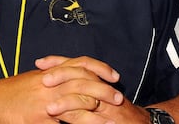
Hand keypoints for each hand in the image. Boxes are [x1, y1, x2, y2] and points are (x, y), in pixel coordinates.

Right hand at [0, 55, 123, 122]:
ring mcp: (45, 102)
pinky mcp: (39, 120)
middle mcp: (49, 84)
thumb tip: (71, 78)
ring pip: (77, 104)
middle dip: (104, 90)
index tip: (114, 76)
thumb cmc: (10, 92)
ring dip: (96, 113)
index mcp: (50, 73)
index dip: (100, 68)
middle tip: (118, 98)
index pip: (80, 64)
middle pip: (83, 83)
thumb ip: (52, 78)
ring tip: (110, 120)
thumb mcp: (33, 80)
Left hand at [35, 55, 151, 123]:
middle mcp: (100, 86)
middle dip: (60, 76)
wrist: (138, 123)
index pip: (75, 64)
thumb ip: (79, 89)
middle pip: (80, 74)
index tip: (39, 62)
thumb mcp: (96, 94)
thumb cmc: (114, 110)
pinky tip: (65, 121)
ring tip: (50, 109)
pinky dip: (78, 119)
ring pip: (85, 96)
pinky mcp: (107, 119)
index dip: (57, 62)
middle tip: (43, 80)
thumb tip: (53, 86)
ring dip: (66, 102)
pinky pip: (91, 117)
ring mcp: (105, 102)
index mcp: (95, 79)